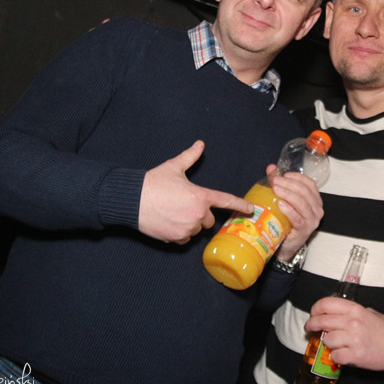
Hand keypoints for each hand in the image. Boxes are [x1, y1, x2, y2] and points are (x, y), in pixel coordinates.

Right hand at [138, 141, 253, 243]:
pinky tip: (169, 223)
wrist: (132, 200)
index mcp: (200, 196)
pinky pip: (185, 239)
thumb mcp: (173, 167)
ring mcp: (188, 228)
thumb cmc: (153, 182)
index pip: (226, 201)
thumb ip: (190, 156)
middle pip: (208, 220)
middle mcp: (197, 214)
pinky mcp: (177, 238)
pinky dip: (180, 233)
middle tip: (184, 205)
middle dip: (200, 214)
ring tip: (173, 213)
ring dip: (190, 224)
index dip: (240, 205)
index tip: (250, 210)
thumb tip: (200, 144)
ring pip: (196, 230)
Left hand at [270, 165, 323, 261]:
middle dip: (289, 184)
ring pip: (302, 203)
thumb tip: (271, 168)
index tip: (284, 174)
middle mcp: (317, 210)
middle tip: (274, 180)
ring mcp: (312, 220)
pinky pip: (298, 218)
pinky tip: (280, 204)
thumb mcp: (284, 200)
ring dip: (288, 194)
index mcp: (315, 200)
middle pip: (305, 192)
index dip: (297, 177)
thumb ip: (279, 184)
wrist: (286, 245)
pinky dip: (289, 210)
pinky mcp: (304, 230)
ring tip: (275, 189)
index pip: (310, 184)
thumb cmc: (286, 221)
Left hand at [304, 297, 383, 370]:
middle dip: (311, 326)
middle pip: (320, 321)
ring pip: (327, 340)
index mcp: (354, 309)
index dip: (315, 310)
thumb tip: (333, 316)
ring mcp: (354, 339)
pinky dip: (336, 358)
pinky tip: (342, 356)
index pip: (325, 304)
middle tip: (310, 330)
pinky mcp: (356, 355)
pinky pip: (335, 356)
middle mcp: (352, 322)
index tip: (313, 315)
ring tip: (335, 346)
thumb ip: (351, 313)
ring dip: (328, 345)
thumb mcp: (369, 313)